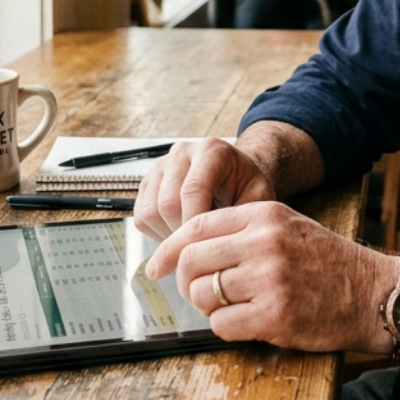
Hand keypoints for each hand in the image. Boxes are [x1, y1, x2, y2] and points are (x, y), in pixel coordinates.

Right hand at [133, 138, 276, 240]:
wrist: (236, 175)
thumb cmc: (247, 187)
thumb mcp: (259, 197)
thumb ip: (243, 215)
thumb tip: (221, 242)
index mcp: (212, 151)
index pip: (193, 190)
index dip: (195, 224)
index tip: (205, 247)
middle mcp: (182, 152)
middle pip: (168, 204)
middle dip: (183, 234)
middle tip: (201, 248)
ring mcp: (161, 165)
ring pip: (150, 212)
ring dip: (169, 235)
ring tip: (192, 239)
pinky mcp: (147, 182)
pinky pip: (140, 216)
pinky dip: (157, 232)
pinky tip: (180, 231)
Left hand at [146, 200, 398, 353]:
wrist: (372, 292)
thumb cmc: (328, 261)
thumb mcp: (287, 225)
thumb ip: (243, 230)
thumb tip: (189, 246)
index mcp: (265, 215)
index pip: (197, 225)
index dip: (169, 248)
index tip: (156, 265)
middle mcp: (264, 243)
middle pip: (192, 260)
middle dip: (184, 281)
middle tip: (195, 292)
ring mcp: (269, 279)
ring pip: (203, 294)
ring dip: (207, 306)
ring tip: (229, 306)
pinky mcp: (274, 315)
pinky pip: (222, 324)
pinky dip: (225, 327)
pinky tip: (244, 321)